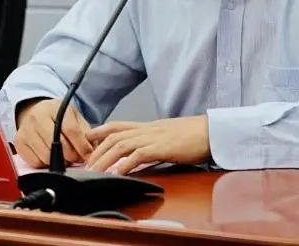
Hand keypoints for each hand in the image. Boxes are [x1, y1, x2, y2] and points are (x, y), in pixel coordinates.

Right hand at [14, 98, 93, 167]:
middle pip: (57, 145)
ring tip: (65, 157)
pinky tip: (50, 156)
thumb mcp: (74, 117)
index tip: (88, 155)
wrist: (35, 112)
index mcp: (55, 107)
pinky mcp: (19, 143)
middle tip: (77, 158)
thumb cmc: (58, 116)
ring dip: (59, 162)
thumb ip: (85, 133)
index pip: (71, 130)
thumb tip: (93, 151)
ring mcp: (26, 130)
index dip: (82, 146)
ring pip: (46, 156)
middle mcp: (38, 117)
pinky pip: (35, 162)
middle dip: (71, 156)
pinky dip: (46, 164)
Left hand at [85, 115, 210, 174]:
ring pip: (121, 144)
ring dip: (105, 159)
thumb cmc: (194, 135)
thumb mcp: (169, 135)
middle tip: (86, 165)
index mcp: (149, 126)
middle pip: (114, 136)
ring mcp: (154, 137)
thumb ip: (154, 141)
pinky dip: (124, 164)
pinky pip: (138, 155)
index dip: (100, 131)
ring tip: (94, 172)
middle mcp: (148, 129)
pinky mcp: (162, 147)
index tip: (87, 140)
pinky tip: (117, 173)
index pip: (119, 125)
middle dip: (97, 150)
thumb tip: (142, 153)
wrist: (212, 131)